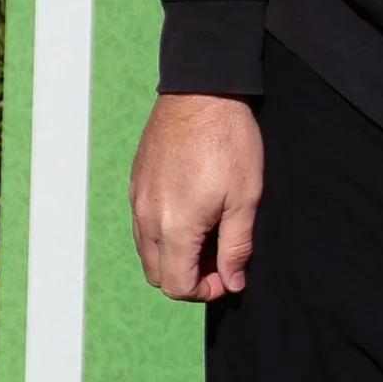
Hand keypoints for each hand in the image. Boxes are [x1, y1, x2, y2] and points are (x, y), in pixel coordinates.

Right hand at [130, 93, 264, 302]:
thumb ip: (237, 247)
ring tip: (209, 234)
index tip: (228, 275)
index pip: (177, 285)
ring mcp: (137, 198)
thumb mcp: (245, 197)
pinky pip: (142, 223)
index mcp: (175, 226)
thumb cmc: (229, 141)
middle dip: (188, 277)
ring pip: (147, 250)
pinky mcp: (137, 181)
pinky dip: (163, 232)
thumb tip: (232, 282)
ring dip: (175, 255)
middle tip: (219, 258)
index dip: (205, 291)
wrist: (202, 91)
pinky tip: (192, 211)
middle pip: (157, 273)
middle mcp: (147, 217)